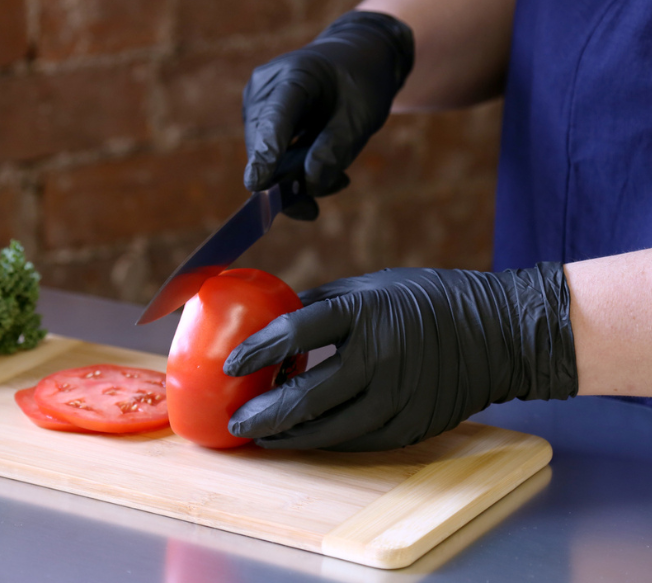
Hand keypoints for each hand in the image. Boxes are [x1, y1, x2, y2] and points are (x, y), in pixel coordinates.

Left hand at [224, 264, 577, 450]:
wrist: (497, 332)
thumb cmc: (426, 300)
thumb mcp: (371, 285)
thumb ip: (322, 304)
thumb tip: (275, 322)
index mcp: (365, 312)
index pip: (296, 334)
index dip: (257, 351)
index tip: (229, 365)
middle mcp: (380, 355)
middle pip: (307, 395)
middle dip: (264, 414)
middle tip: (236, 422)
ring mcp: (399, 395)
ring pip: (330, 428)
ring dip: (290, 435)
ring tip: (262, 435)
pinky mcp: (412, 424)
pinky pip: (358, 440)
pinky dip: (326, 441)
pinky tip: (303, 438)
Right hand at [242, 11, 413, 219]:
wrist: (352, 59)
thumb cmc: (360, 83)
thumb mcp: (362, 116)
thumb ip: (336, 150)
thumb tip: (308, 185)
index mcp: (297, 73)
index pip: (276, 117)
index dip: (268, 151)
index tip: (257, 184)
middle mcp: (265, 87)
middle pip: (265, 143)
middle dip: (291, 176)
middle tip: (338, 184)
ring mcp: (256, 104)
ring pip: (264, 156)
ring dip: (297, 175)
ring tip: (338, 175)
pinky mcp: (256, 121)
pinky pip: (268, 155)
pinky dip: (293, 169)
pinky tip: (321, 164)